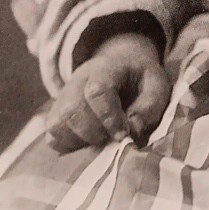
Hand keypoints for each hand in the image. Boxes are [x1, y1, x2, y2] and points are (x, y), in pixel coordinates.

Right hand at [45, 32, 171, 152]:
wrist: (121, 64)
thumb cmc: (140, 78)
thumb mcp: (156, 85)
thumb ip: (149, 107)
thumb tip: (132, 134)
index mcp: (106, 68)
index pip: (97, 92)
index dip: (109, 118)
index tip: (123, 135)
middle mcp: (78, 80)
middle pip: (72, 110)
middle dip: (94, 133)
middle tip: (113, 140)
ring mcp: (63, 97)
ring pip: (57, 124)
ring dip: (80, 142)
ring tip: (101, 142)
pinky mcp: (55, 113)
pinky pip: (52, 135)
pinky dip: (68, 146)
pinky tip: (88, 144)